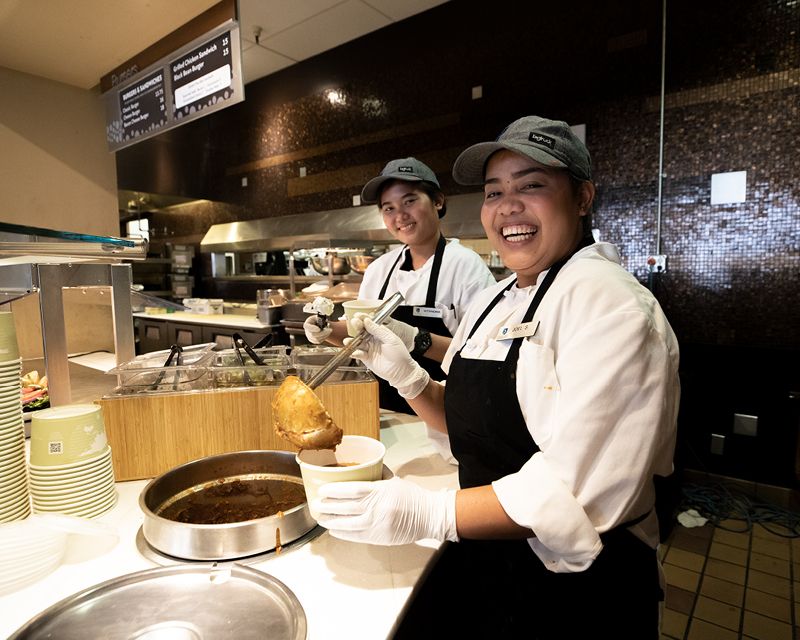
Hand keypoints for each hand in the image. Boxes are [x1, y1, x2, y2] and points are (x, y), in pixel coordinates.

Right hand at [303, 315, 331, 343]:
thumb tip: (324, 321)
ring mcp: (309, 337)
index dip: (312, 328)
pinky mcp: (313, 341)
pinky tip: (326, 333)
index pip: (307, 326)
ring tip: (329, 330)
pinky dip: (324, 337)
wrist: (319, 325)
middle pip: (313, 334)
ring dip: (325, 335)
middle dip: (323, 333)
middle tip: (331, 330)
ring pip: (317, 339)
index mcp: (307, 324)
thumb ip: (320, 318)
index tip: (319, 329)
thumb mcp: (319, 317)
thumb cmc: (319, 319)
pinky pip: (319, 341)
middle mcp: (307, 331)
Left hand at [314, 477, 457, 545]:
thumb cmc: (412, 497)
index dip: (335, 490)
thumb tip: (364, 467)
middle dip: (328, 506)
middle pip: (346, 507)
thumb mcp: (394, 480)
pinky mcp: (379, 537)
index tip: (322, 490)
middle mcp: (377, 508)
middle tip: (315, 504)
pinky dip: (343, 533)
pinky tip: (334, 530)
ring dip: (332, 521)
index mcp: (380, 491)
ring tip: (320, 518)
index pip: (352, 490)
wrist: (429, 515)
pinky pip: (356, 536)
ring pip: (348, 523)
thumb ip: (378, 474)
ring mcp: (377, 524)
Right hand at [345, 317, 428, 397]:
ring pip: (357, 342)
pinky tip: (355, 352)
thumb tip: (367, 321)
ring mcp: (369, 349)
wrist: (401, 371)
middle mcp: (373, 339)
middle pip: (362, 331)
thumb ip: (378, 330)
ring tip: (348, 341)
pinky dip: (355, 352)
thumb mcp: (390, 339)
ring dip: (352, 341)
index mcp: (380, 332)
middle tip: (353, 323)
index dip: (363, 319)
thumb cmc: (400, 355)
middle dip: (356, 326)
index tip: (357, 315)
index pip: (370, 323)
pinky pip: (358, 354)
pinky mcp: (366, 358)